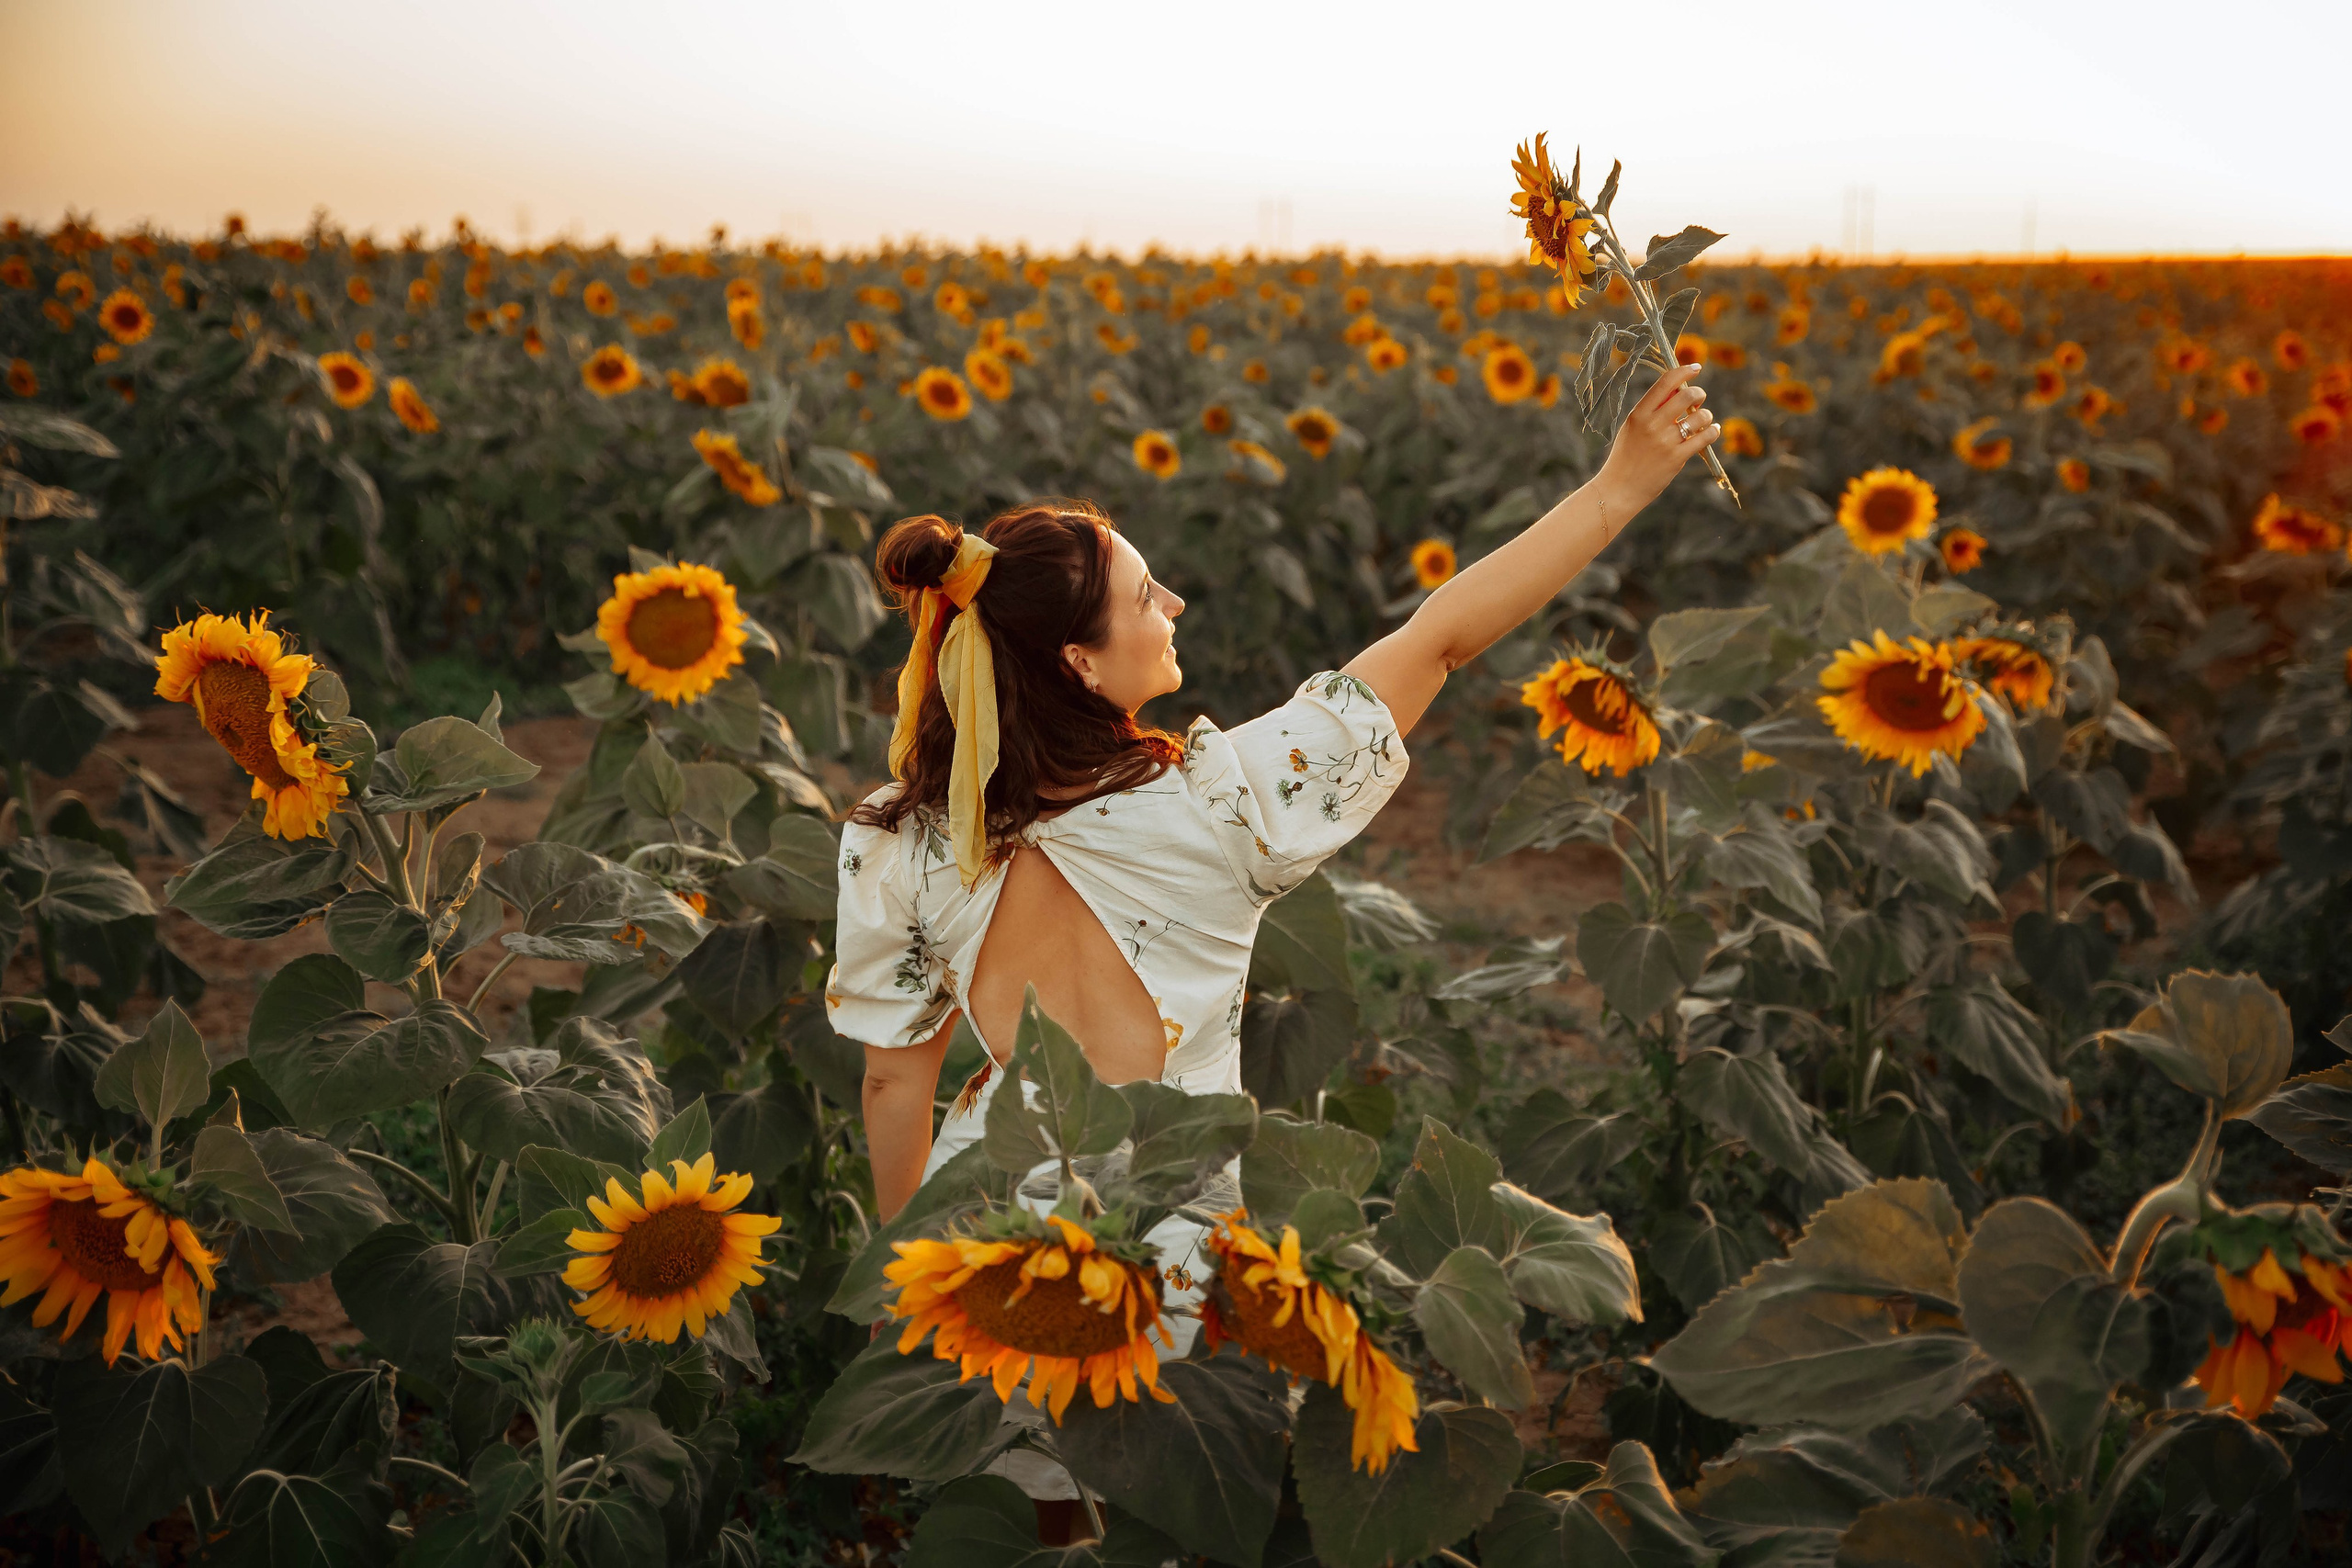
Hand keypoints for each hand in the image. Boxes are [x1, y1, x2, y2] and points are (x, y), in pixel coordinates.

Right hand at [1595, 362, 1720, 515]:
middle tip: (1699, 399)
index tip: (1696, 368)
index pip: (1665, 383)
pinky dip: (1713, 431)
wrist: (1618, 490)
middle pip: (1687, 395)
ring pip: (1700, 416)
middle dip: (1699, 393)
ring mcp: (1665, 442)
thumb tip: (1678, 389)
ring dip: (1706, 416)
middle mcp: (1652, 425)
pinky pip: (1705, 437)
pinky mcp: (1677, 458)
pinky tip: (1711, 431)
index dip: (1684, 371)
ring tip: (1703, 421)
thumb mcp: (1631, 428)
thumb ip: (1652, 410)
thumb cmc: (1626, 457)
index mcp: (1638, 414)